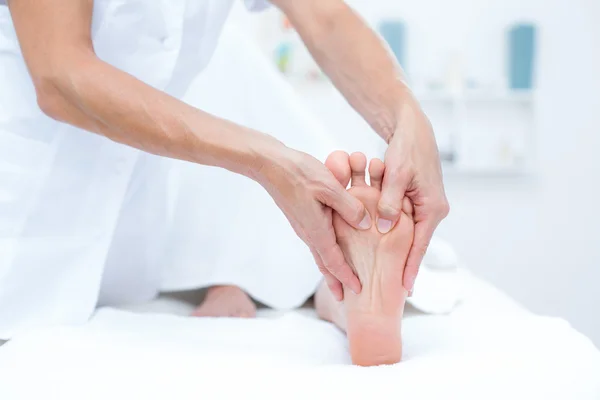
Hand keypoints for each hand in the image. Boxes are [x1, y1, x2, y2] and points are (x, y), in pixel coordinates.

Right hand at [256, 145, 371, 300]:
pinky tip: (331, 248)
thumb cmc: (299, 173)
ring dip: (331, 268)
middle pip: (324, 264)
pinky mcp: (301, 217)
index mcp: (316, 229)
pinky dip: (326, 252)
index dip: (347, 276)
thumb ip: (349, 206)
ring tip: (339, 279)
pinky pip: (316, 241)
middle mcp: (309, 232)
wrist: (270, 164)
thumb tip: (365, 225)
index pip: (334, 261)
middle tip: (345, 297)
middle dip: (335, 281)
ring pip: (320, 253)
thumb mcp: (329, 187)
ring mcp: (303, 225)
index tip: (359, 290)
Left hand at [377, 98, 449, 292]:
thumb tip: (385, 228)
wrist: (412, 129)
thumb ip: (390, 202)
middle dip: (404, 263)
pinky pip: (406, 220)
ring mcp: (426, 204)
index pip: (420, 246)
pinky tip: (384, 246)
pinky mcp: (418, 198)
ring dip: (398, 249)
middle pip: (416, 243)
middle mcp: (434, 209)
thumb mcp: (397, 176)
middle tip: (391, 288)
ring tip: (386, 274)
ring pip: (409, 232)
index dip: (411, 268)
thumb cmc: (406, 150)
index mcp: (433, 208)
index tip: (404, 290)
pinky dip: (395, 232)